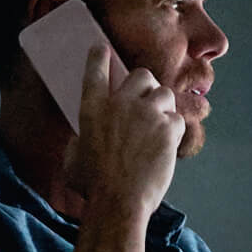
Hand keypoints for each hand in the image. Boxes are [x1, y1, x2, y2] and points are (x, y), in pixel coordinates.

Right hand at [66, 40, 182, 222]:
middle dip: (146, 85)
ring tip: (159, 125)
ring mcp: (146, 114)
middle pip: (141, 75)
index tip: (101, 48)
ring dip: (163, 107)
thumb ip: (81, 139)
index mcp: (92, 109)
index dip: (99, 56)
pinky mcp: (168, 128)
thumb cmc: (92, 187)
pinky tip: (166, 145)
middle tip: (147, 100)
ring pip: (164, 94)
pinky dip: (174, 131)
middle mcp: (120, 104)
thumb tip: (86, 138)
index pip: (96, 71)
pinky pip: (178, 120)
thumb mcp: (73, 158)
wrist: (118, 203)